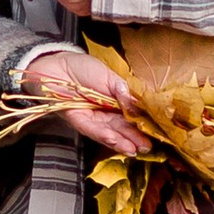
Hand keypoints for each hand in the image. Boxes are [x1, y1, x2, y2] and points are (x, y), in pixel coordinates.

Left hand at [18, 44, 140, 154]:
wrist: (58, 64)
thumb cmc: (83, 68)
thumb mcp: (109, 77)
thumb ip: (123, 91)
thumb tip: (138, 105)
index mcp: (115, 104)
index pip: (130, 117)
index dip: (141, 125)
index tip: (154, 133)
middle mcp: (104, 115)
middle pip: (120, 129)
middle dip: (133, 139)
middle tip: (146, 148)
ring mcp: (91, 119)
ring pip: (107, 133)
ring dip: (120, 142)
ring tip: (133, 149)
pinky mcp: (77, 120)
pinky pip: (90, 129)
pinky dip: (101, 134)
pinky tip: (113, 139)